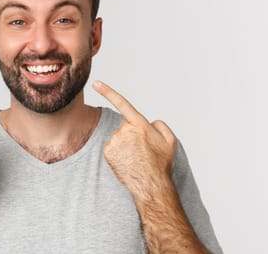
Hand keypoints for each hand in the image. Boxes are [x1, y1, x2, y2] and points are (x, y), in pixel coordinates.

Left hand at [93, 81, 177, 199]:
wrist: (151, 185)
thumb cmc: (161, 163)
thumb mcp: (170, 140)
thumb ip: (160, 125)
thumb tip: (150, 122)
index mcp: (140, 124)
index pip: (122, 103)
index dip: (108, 92)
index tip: (96, 83)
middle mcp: (124, 130)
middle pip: (125, 127)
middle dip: (132, 134)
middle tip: (143, 150)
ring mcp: (114, 141)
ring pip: (118, 137)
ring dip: (125, 144)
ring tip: (136, 157)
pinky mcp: (107, 152)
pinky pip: (112, 147)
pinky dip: (118, 152)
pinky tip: (127, 161)